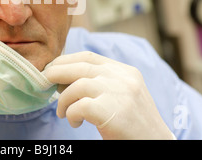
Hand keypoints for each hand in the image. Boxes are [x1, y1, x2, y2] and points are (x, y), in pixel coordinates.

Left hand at [44, 51, 173, 139]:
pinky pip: (79, 106)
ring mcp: (119, 93)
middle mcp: (123, 78)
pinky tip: (75, 122)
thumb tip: (63, 78)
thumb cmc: (133, 125)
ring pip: (77, 85)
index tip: (52, 68)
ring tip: (63, 113)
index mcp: (125, 71)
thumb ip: (101, 83)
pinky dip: (71, 114)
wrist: (156, 145)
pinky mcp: (112, 111)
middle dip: (56, 72)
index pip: (88, 57)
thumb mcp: (122, 95)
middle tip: (44, 82)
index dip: (66, 60)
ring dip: (63, 100)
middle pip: (80, 66)